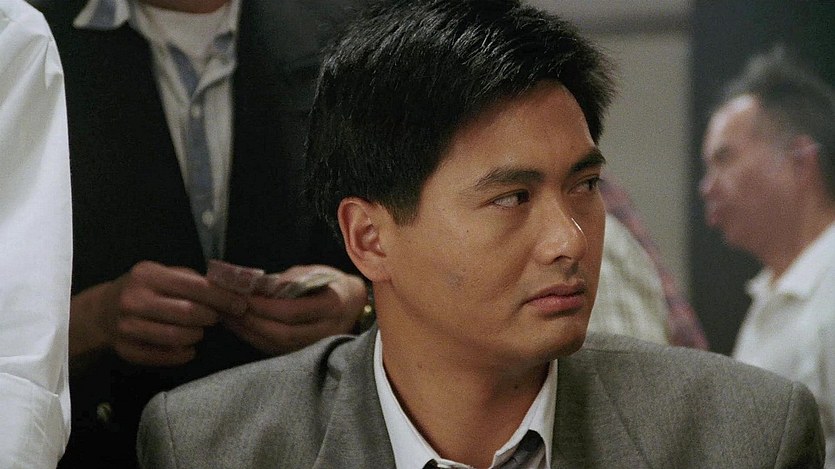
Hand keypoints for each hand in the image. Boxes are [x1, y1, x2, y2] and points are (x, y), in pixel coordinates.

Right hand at [69, 261, 247, 366]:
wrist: (101, 312)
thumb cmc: (143, 289)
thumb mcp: (162, 274)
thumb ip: (192, 280)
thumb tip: (230, 290)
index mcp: (147, 275)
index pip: (193, 287)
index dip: (221, 297)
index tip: (240, 304)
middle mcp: (134, 300)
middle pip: (188, 313)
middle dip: (210, 317)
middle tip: (216, 317)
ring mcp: (127, 327)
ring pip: (177, 337)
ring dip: (197, 335)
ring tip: (199, 330)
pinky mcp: (126, 350)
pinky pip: (164, 357)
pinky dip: (182, 354)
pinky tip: (188, 347)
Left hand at [223, 265, 366, 354]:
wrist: (354, 303)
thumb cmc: (331, 283)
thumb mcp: (314, 272)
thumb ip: (288, 281)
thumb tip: (256, 287)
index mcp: (332, 307)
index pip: (292, 312)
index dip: (265, 307)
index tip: (243, 298)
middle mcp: (327, 330)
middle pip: (283, 334)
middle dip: (253, 322)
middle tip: (230, 309)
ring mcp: (317, 345)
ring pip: (278, 346)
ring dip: (250, 333)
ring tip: (229, 319)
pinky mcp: (307, 352)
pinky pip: (278, 351)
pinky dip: (256, 340)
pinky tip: (241, 329)